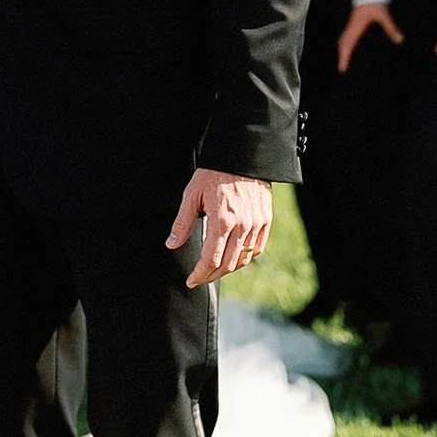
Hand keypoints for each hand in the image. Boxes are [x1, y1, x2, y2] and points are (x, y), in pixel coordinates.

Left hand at [168, 168, 272, 288]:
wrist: (243, 156)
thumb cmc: (214, 173)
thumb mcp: (192, 194)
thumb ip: (183, 222)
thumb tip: (171, 244)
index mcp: (222, 221)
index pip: (211, 260)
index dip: (200, 274)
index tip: (191, 280)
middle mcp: (241, 226)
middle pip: (227, 265)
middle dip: (211, 276)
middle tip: (200, 278)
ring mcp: (256, 224)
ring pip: (243, 260)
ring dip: (228, 269)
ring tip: (214, 270)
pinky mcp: (265, 220)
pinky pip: (257, 249)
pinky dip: (245, 258)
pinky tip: (234, 258)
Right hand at [336, 0, 402, 70]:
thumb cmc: (376, 3)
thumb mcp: (384, 15)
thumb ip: (391, 27)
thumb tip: (400, 40)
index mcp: (357, 28)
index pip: (348, 45)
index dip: (344, 58)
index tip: (342, 69)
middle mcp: (352, 27)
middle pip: (342, 43)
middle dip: (342, 56)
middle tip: (342, 68)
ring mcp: (352, 23)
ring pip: (343, 38)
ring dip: (343, 49)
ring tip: (344, 58)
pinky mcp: (354, 21)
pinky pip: (347, 34)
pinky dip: (345, 42)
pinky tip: (350, 44)